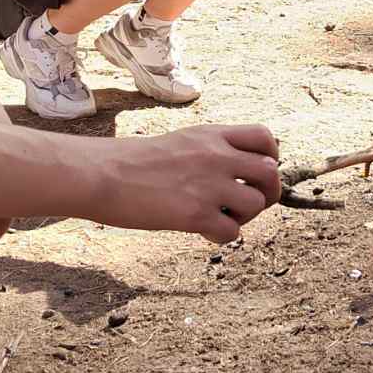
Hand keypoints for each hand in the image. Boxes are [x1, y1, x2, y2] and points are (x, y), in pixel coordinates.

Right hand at [94, 124, 280, 242]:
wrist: (101, 175)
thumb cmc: (133, 162)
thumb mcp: (181, 142)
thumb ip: (211, 152)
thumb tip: (237, 173)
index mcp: (212, 136)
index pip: (265, 137)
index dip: (270, 158)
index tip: (253, 173)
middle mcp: (216, 157)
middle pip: (271, 173)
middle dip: (266, 193)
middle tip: (243, 203)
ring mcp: (208, 185)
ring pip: (257, 204)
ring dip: (243, 217)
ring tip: (218, 217)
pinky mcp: (195, 214)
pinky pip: (232, 232)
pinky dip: (221, 236)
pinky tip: (201, 230)